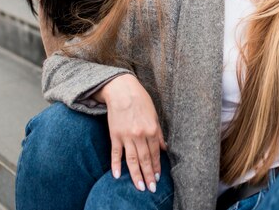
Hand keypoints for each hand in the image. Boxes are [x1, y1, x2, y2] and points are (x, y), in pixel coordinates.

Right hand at [96, 74, 165, 192]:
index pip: (155, 153)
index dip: (156, 166)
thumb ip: (159, 133)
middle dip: (148, 175)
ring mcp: (126, 136)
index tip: (157, 177)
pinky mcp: (114, 135)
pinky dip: (115, 165)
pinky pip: (116, 153)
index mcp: (152, 130)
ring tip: (140, 187)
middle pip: (145, 160)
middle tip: (151, 188)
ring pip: (132, 160)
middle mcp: (140, 135)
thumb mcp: (154, 115)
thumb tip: (164, 148)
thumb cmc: (140, 100)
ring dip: (136, 175)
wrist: (121, 90)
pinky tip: (116, 176)